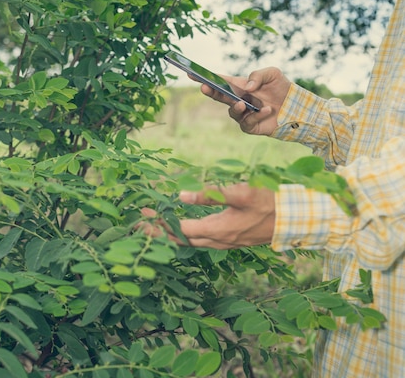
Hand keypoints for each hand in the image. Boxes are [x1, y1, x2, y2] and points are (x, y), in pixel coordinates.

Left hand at [140, 184, 274, 248]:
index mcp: (218, 230)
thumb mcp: (240, 193)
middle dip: (159, 232)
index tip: (145, 213)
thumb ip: (211, 194)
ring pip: (191, 242)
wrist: (296, 220)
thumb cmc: (269, 202)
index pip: (180, 230)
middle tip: (140, 222)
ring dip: (171, 235)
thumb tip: (181, 196)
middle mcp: (218, 241)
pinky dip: (186, 235)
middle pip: (181, 240)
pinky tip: (182, 228)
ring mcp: (225, 243)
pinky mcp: (231, 240)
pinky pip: (201, 242)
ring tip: (155, 225)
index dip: (160, 223)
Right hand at [194, 67, 290, 135]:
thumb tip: (248, 87)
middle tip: (204, 88)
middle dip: (210, 92)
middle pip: (218, 96)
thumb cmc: (282, 88)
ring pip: (232, 111)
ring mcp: (243, 114)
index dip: (205, 77)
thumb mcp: (273, 73)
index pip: (219, 81)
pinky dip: (257, 116)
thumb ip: (258, 75)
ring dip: (236, 107)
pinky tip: (268, 110)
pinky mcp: (250, 126)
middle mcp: (238, 99)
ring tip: (244, 104)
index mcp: (240, 86)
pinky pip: (247, 122)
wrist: (297, 107)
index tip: (191, 73)